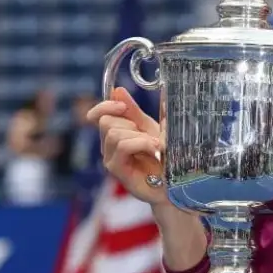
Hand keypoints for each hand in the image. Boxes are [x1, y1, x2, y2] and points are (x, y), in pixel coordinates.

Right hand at [86, 87, 165, 205]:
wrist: (176, 182)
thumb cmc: (164, 157)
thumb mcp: (151, 128)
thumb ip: (135, 112)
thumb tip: (118, 90)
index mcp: (116, 134)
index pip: (97, 115)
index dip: (106, 105)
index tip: (123, 105)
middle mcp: (109, 147)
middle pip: (106, 121)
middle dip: (130, 122)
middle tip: (150, 136)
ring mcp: (111, 160)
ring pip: (113, 133)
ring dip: (139, 135)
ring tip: (155, 145)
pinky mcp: (117, 171)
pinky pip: (123, 147)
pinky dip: (141, 143)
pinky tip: (155, 149)